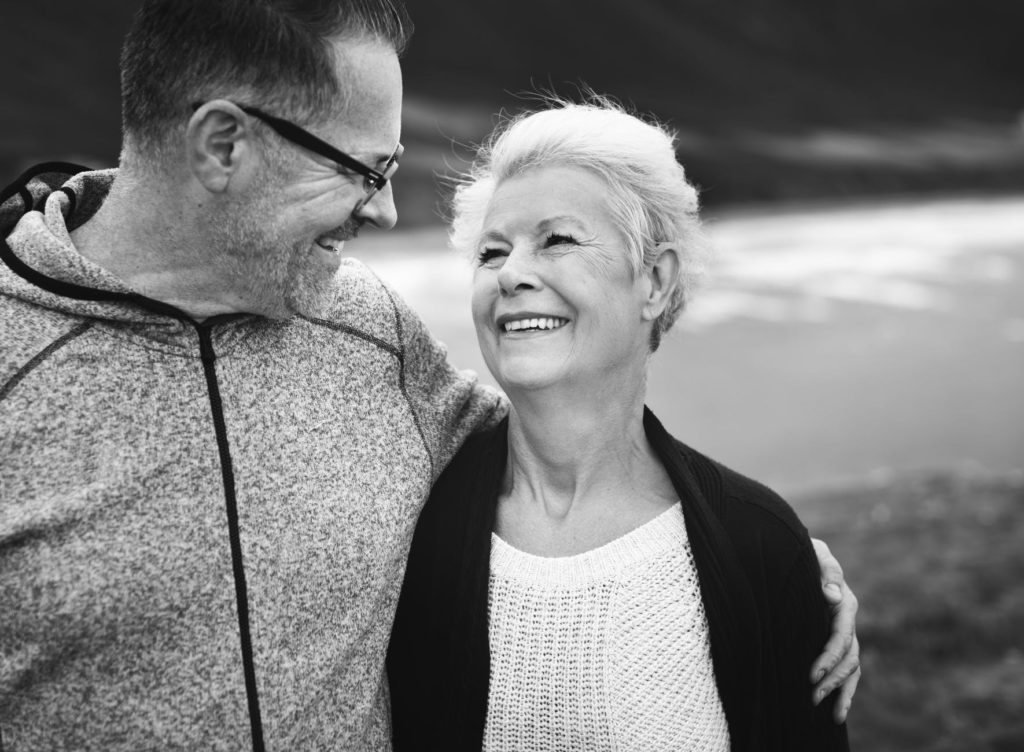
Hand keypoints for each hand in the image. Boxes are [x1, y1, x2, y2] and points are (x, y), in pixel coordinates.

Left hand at [809, 537, 860, 722]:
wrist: (798, 553)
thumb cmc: (804, 553)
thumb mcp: (815, 554)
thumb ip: (825, 572)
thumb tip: (833, 597)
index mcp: (844, 603)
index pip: (841, 635)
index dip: (828, 656)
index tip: (811, 674)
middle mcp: (848, 621)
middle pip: (848, 657)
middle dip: (832, 678)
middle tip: (811, 696)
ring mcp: (844, 634)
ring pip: (851, 668)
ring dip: (840, 690)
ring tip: (827, 713)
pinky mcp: (836, 643)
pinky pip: (848, 671)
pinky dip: (846, 692)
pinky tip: (837, 714)